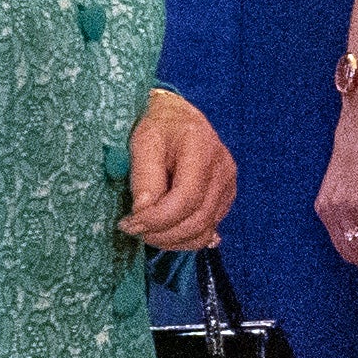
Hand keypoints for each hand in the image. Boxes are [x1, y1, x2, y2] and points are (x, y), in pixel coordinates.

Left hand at [119, 88, 237, 247]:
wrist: (178, 116)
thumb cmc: (158, 126)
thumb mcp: (142, 142)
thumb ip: (144, 177)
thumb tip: (143, 213)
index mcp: (202, 147)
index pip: (186, 198)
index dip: (157, 219)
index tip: (129, 224)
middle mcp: (222, 167)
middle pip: (197, 219)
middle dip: (162, 234)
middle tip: (134, 231)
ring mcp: (228, 184)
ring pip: (204, 230)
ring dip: (172, 240)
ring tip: (146, 232)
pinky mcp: (226, 197)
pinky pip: (208, 229)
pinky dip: (184, 237)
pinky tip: (164, 231)